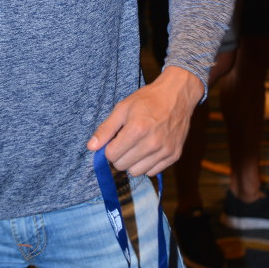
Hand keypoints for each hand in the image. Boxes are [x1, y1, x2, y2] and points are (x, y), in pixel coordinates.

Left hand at [87, 67, 203, 176]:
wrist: (177, 95)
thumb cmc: (148, 99)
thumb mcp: (123, 108)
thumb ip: (106, 128)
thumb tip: (91, 147)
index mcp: (137, 129)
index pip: (111, 155)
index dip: (109, 147)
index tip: (114, 139)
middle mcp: (152, 143)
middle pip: (122, 165)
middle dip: (119, 155)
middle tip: (125, 142)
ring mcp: (165, 150)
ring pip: (137, 172)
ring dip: (132, 162)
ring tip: (136, 146)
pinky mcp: (174, 156)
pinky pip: (152, 172)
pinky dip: (147, 164)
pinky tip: (148, 150)